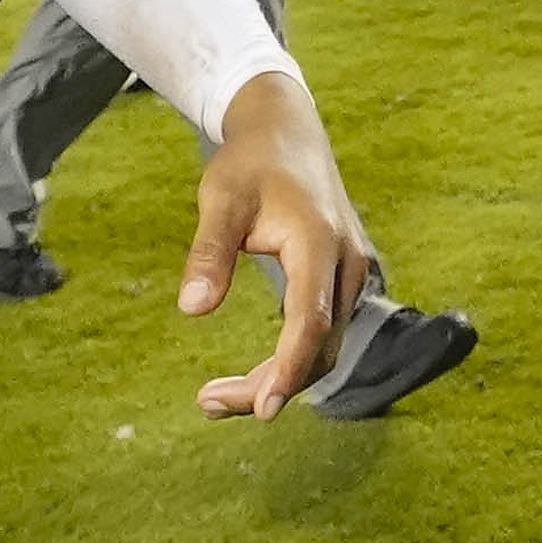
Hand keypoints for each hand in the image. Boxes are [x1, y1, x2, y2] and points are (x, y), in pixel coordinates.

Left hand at [182, 71, 374, 417]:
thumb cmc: (251, 163)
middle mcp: (346, 265)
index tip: (261, 410)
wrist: (288, 132)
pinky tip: (251, 376)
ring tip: (214, 397)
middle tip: (206, 403)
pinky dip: (289, 362)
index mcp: (318, 242)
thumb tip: (192, 309)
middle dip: (269, 385)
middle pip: (319, 348)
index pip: (310, 322)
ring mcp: (349, 275)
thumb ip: (209, 252)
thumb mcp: (220, 198)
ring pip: (323, 349)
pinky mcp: (341, 282)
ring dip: (277, 379)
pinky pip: (322, 335)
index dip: (287, 370)